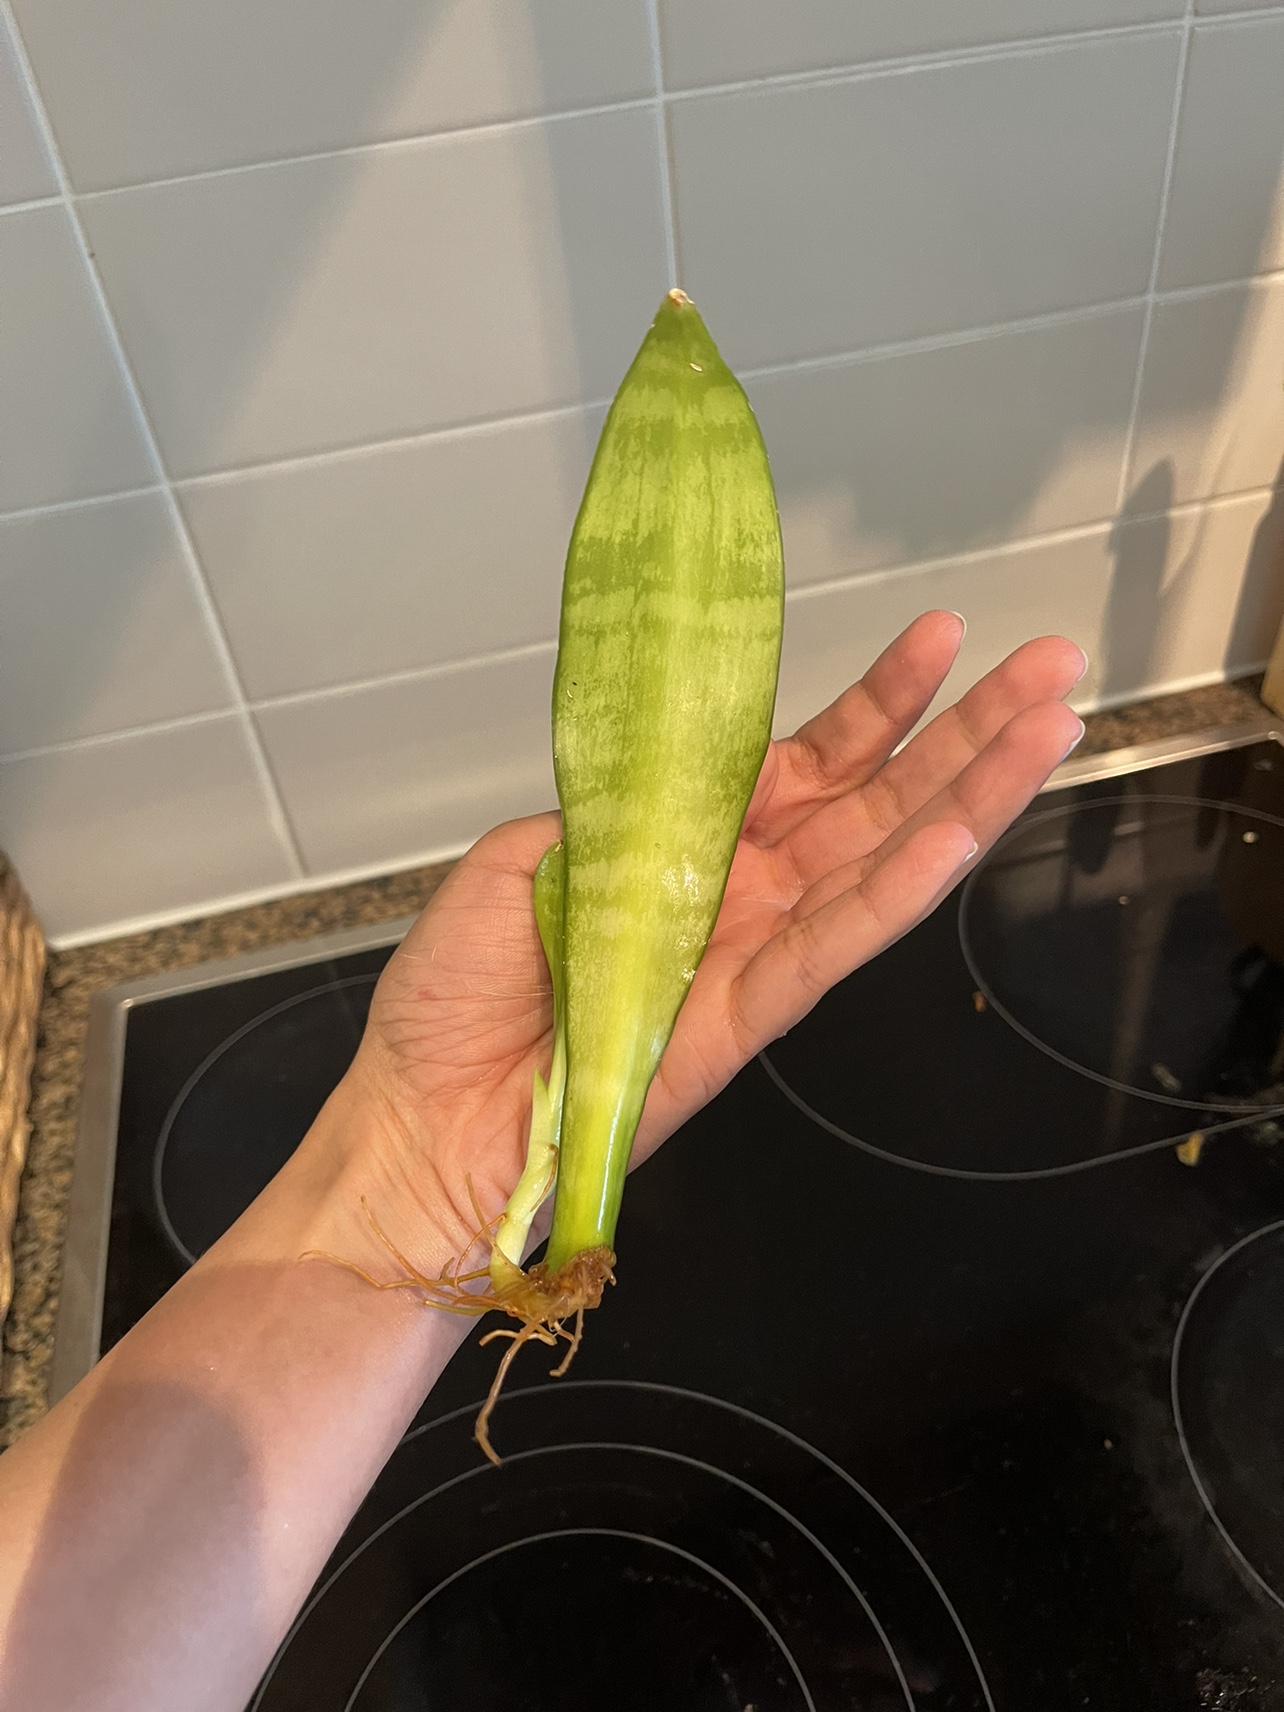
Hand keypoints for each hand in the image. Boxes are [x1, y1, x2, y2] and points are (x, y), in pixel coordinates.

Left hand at [323, 612, 1084, 1276]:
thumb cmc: (459, 992)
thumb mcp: (524, 856)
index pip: (805, 764)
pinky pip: (835, 944)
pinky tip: (965, 833)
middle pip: (873, 802)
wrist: (423, 1115)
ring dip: (970, 794)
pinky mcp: (747, 1017)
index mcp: (685, 848)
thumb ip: (616, 806)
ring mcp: (752, 954)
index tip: (941, 638)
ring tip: (1052, 723)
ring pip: (880, 864)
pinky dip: (902, 890)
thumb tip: (676, 767)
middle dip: (963, 731)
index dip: (877, 706)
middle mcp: (738, 895)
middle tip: (1051, 658)